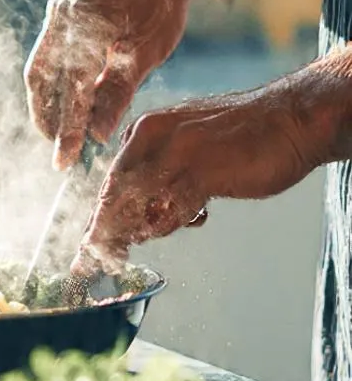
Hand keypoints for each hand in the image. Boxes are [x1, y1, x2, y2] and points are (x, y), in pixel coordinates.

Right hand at [24, 0, 193, 171]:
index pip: (69, 86)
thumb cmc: (162, 7)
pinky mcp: (59, 14)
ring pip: (39, 70)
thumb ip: (119, 92)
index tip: (65, 159)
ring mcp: (57, 13)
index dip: (66, 126)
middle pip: (41, 79)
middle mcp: (62, 15)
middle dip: (48, 119)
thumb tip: (97, 134)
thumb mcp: (148, 51)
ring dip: (46, 105)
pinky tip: (66, 106)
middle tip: (60, 153)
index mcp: (85, 22)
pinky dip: (53, 86)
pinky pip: (47, 57)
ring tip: (59, 135)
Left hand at [72, 70, 334, 274]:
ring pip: (138, 206)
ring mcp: (175, 154)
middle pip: (116, 196)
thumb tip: (141, 218)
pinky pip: (171, 212)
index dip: (100, 216)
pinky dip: (169, 226)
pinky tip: (196, 217)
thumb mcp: (192, 149)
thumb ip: (164, 176)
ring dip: (136, 233)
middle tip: (95, 261)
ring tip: (147, 237)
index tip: (89, 245)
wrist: (292, 118)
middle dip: (105, 233)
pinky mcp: (201, 172)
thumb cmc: (245, 136)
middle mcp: (154, 137)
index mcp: (148, 129)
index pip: (113, 180)